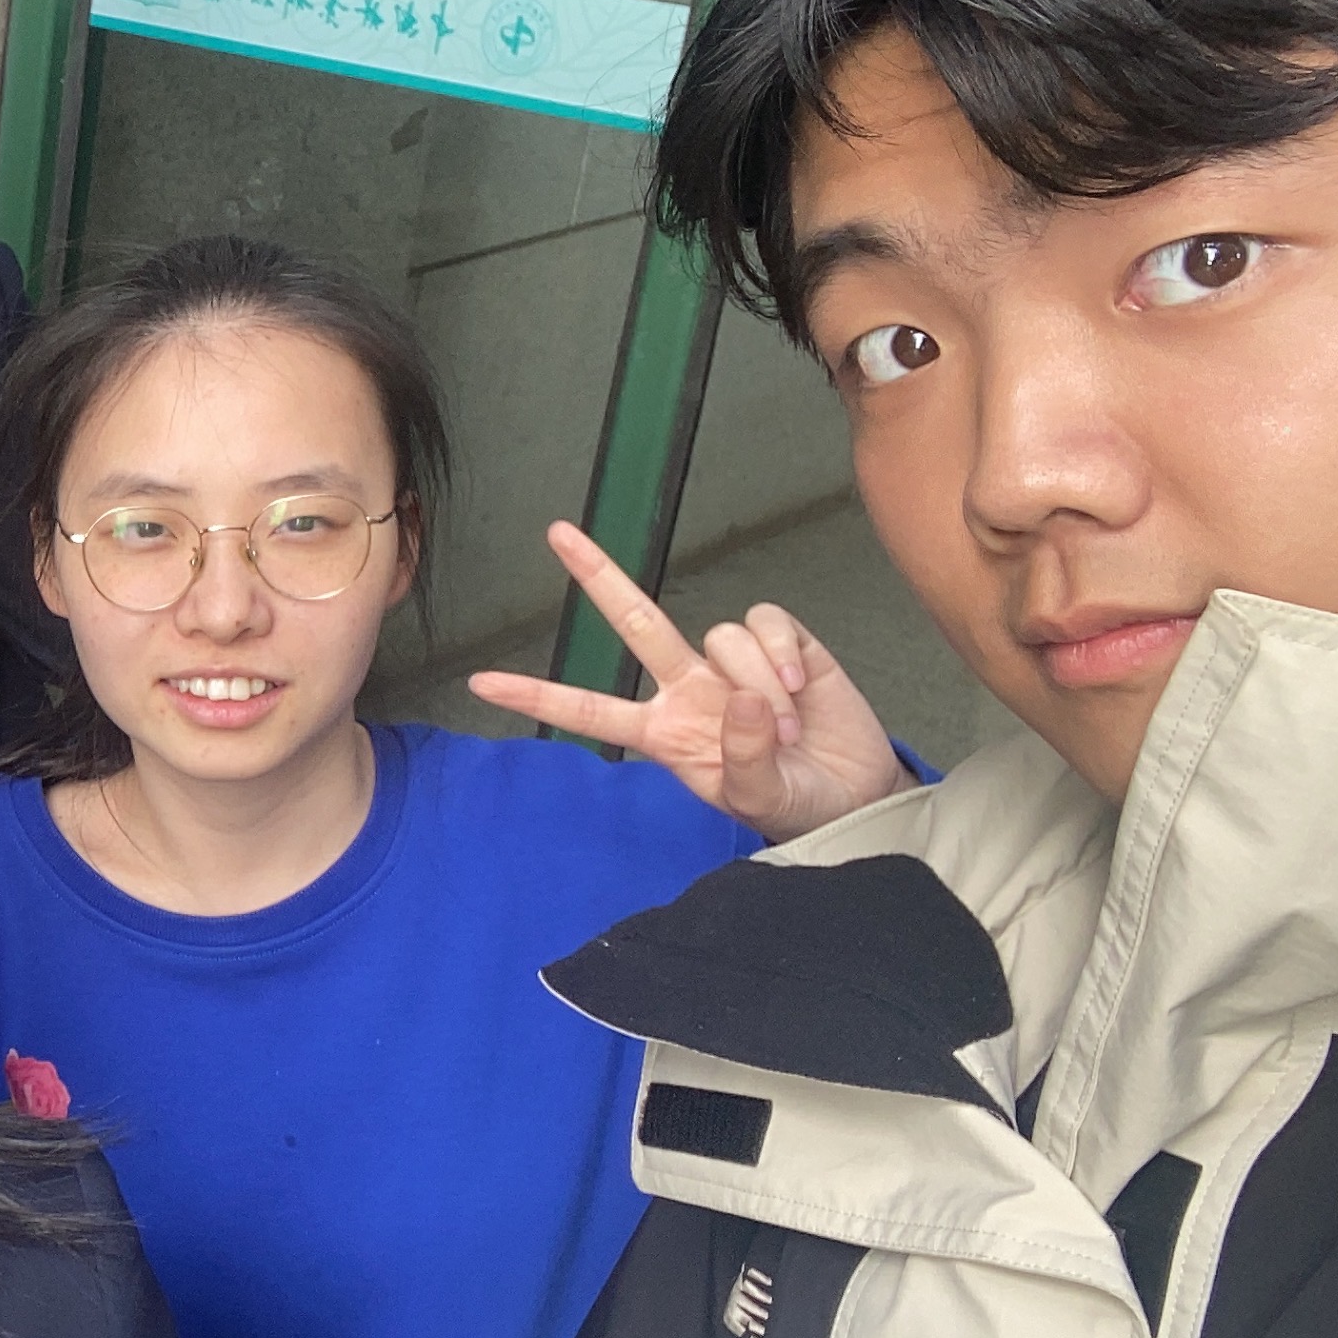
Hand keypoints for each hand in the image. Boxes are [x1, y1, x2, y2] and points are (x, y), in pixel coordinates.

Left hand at [468, 521, 910, 842]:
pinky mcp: (782, 644)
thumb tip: (737, 698)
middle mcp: (688, 688)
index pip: (588, 711)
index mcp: (665, 732)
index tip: (481, 683)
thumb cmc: (796, 803)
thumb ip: (741, 761)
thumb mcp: (758, 802)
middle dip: (598, 574)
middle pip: (634, 621)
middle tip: (556, 534)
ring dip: (756, 681)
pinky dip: (781, 653)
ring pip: (719, 635)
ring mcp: (732, 663)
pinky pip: (766, 623)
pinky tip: (799, 688)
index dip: (537, 696)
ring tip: (785, 730)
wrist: (857, 797)